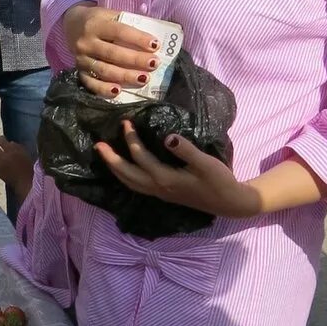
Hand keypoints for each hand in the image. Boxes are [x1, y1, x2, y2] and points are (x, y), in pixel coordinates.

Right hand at [61, 3, 156, 94]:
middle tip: (153, 64)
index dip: (138, 39)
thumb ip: (127, 24)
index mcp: (96, 24)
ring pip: (104, 70)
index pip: (120, 31)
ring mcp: (81, 59)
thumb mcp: (111, 15)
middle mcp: (86, 42)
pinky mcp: (79, 71)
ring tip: (143, 78)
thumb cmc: (100, 21)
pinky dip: (103, 89)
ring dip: (125, 76)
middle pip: (113, 53)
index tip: (155, 45)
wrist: (72, 25)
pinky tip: (117, 91)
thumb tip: (151, 41)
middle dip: (135, 60)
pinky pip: (90, 83)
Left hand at [94, 124, 257, 217]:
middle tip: (98, 144)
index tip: (125, 122)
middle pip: (126, 174)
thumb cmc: (219, 181)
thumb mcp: (205, 163)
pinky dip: (125, 176)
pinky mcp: (163, 194)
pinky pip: (136, 185)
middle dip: (111, 159)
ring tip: (105, 156)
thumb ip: (185, 150)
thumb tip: (167, 137)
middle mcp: (157, 187)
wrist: (228, 202)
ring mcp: (159, 193)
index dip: (131, 139)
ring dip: (115, 169)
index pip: (140, 157)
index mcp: (164, 178)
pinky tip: (124, 170)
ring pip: (129, 182)